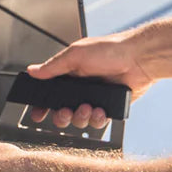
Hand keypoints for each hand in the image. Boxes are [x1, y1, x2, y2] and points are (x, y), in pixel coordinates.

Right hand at [27, 31, 152, 128]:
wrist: (139, 59)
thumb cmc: (110, 50)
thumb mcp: (75, 55)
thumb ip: (53, 66)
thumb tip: (33, 71)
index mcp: (69, 73)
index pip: (49, 93)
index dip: (42, 105)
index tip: (37, 114)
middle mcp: (80, 88)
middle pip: (62, 112)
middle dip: (61, 116)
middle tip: (65, 112)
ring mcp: (94, 99)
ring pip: (79, 120)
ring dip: (80, 117)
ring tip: (88, 107)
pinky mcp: (108, 107)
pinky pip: (97, 122)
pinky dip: (96, 118)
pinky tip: (100, 110)